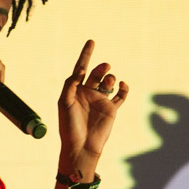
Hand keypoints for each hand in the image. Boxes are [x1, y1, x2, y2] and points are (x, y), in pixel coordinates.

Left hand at [57, 40, 128, 175]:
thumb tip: (81, 70)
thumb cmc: (69, 126)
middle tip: (104, 67)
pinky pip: (120, 95)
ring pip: (108, 82)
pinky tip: (122, 85)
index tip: (91, 41)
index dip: (86, 55)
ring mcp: (100, 100)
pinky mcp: (111, 109)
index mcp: (75, 90)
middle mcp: (88, 93)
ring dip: (110, 78)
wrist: (81, 147)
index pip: (80, 68)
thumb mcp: (65, 103)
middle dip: (101, 68)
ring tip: (109, 82)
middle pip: (96, 73)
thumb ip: (71, 84)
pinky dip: (123, 88)